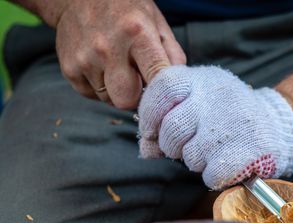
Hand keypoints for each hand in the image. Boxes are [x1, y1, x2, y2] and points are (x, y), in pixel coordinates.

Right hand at [53, 0, 185, 108]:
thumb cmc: (126, 10)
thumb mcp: (157, 23)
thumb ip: (173, 55)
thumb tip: (180, 85)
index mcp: (137, 34)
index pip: (157, 78)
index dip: (163, 92)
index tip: (165, 94)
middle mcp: (108, 48)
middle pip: (127, 100)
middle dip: (136, 97)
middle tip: (138, 81)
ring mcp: (86, 59)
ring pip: (109, 100)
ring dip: (117, 90)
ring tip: (117, 67)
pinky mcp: (69, 68)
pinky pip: (92, 95)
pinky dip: (100, 87)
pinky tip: (102, 67)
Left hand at [138, 65, 292, 189]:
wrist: (276, 126)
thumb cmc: (227, 114)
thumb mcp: (200, 100)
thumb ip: (167, 116)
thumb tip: (146, 148)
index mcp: (202, 80)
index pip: (163, 88)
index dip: (150, 114)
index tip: (152, 130)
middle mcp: (216, 99)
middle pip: (172, 129)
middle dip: (172, 145)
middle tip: (185, 146)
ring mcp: (231, 125)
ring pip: (190, 156)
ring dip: (196, 161)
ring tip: (213, 150)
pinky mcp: (245, 152)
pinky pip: (210, 175)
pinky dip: (214, 175)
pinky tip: (226, 163)